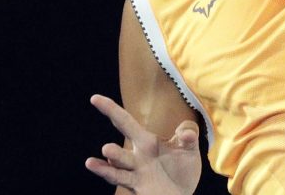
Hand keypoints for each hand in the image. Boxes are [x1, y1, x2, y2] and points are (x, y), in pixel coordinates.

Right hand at [85, 95, 201, 194]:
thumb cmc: (182, 169)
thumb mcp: (189, 149)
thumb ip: (189, 137)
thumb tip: (188, 133)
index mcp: (146, 141)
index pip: (127, 121)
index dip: (112, 109)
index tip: (95, 98)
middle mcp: (136, 154)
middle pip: (123, 130)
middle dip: (111, 114)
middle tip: (96, 99)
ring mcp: (135, 170)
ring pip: (120, 161)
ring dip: (114, 156)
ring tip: (106, 149)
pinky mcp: (138, 186)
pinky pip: (122, 178)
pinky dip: (109, 173)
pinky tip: (95, 164)